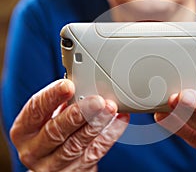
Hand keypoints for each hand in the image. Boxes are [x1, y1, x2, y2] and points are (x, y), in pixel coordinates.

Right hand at [10, 79, 129, 170]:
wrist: (55, 165)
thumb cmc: (51, 132)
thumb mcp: (47, 118)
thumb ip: (60, 103)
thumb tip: (84, 83)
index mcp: (24, 131)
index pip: (35, 110)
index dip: (51, 96)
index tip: (68, 85)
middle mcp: (35, 150)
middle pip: (56, 131)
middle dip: (79, 114)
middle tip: (96, 101)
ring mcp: (55, 164)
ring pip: (77, 144)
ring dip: (96, 124)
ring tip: (110, 108)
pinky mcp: (77, 169)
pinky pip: (96, 151)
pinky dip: (110, 134)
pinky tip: (119, 119)